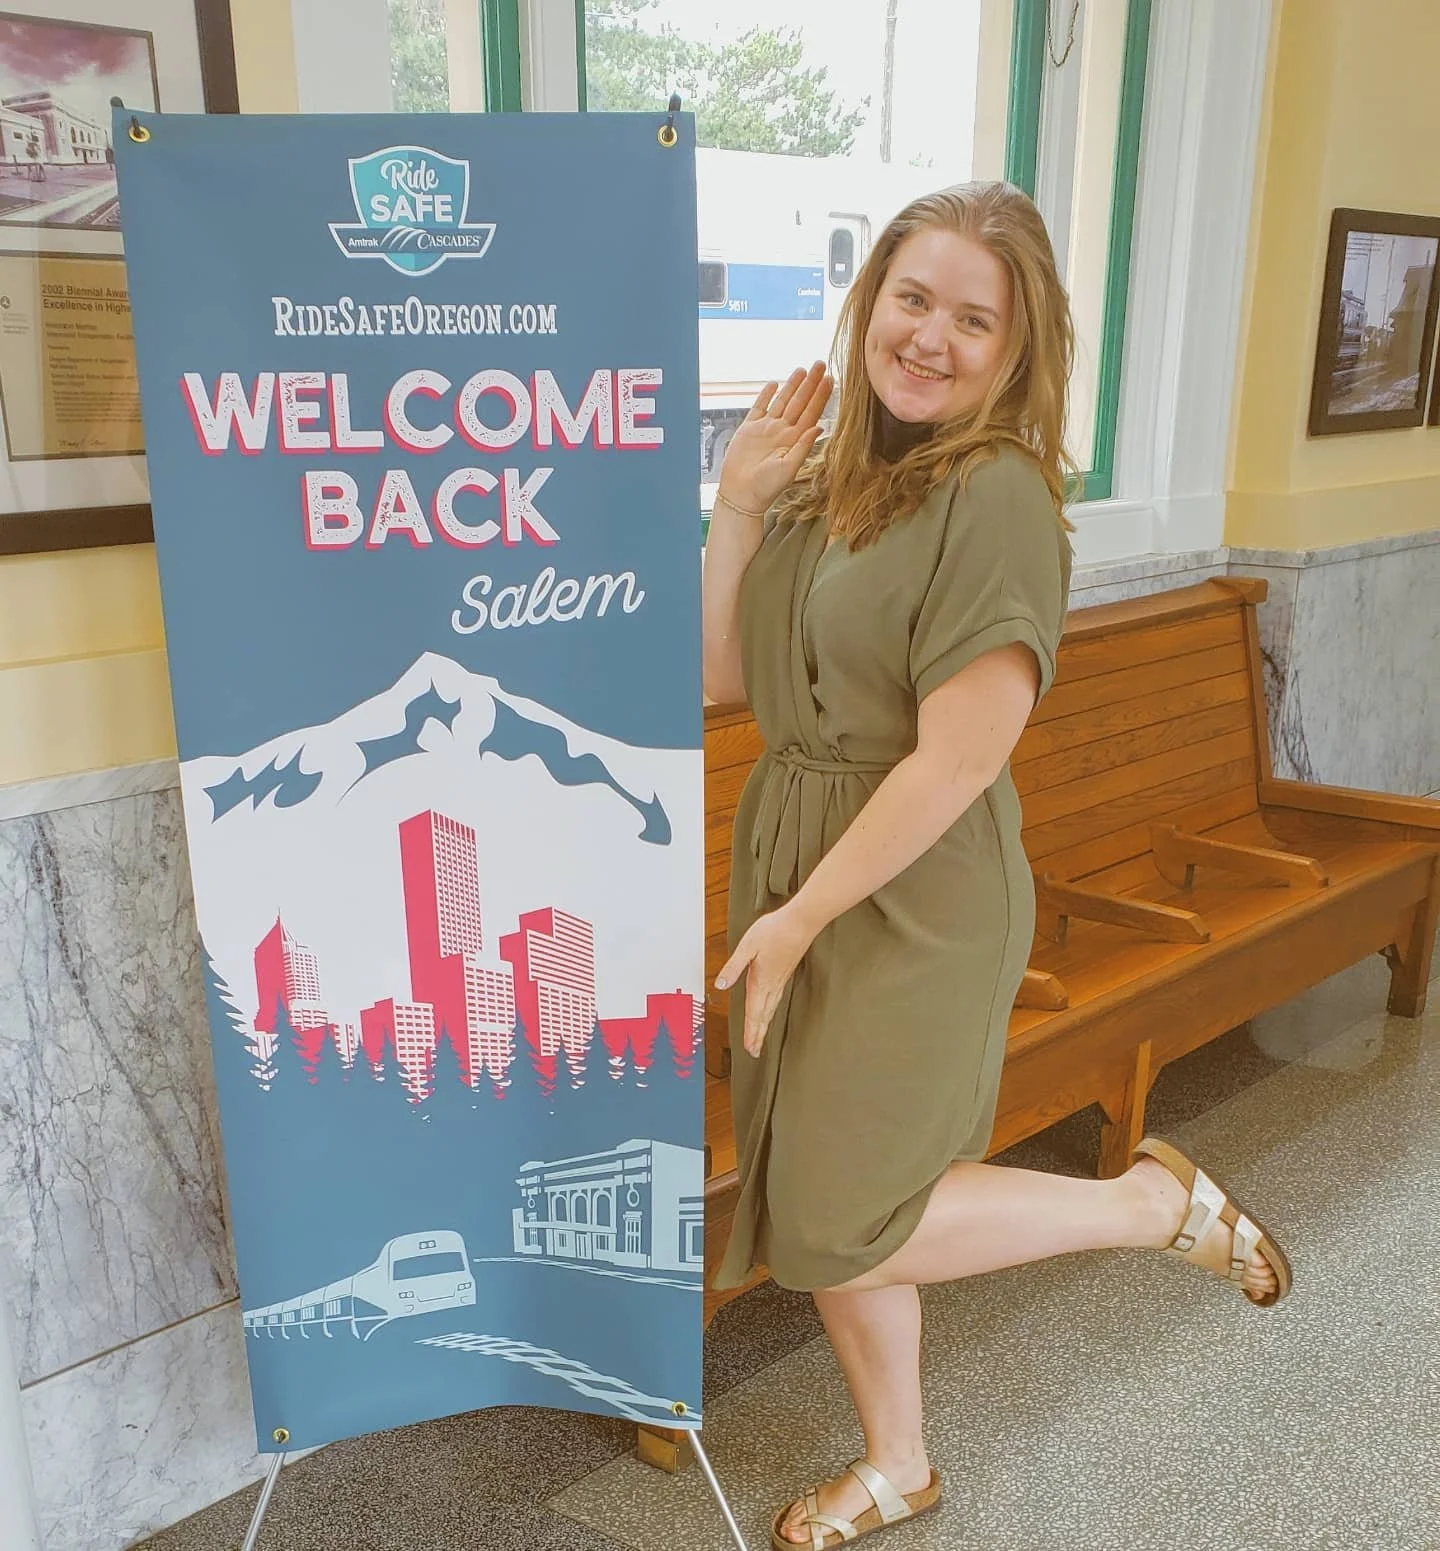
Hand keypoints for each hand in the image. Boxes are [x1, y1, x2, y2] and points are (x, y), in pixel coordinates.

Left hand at [714, 901, 819, 1057]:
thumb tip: (720, 985)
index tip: (749, 1048)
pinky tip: (770, 1009)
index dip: (751, 1032)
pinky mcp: (785, 973)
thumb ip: (733, 967)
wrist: (801, 922)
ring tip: (761, 1037)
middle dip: (758, 1034)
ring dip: (765, 1025)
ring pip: (771, 1009)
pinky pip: (776, 999)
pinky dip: (771, 1011)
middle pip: (764, 1016)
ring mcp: (780, 980)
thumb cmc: (774, 931)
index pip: (753, 1013)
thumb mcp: (747, 947)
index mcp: (761, 981)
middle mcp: (772, 985)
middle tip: (754, 1051)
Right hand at [715, 363, 832, 515]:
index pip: (811, 413)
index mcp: (794, 440)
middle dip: (810, 384)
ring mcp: (766, 429)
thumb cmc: (766, 487)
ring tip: (802, 370)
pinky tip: (774, 384)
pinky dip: (766, 395)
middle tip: (820, 364)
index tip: (830, 379)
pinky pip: (759, 408)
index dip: (820, 396)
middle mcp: (783, 432)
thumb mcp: (788, 468)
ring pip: (782, 402)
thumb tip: (819, 427)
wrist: (741, 494)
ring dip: (792, 386)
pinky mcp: (749, 430)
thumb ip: (803, 447)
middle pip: (799, 402)